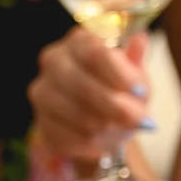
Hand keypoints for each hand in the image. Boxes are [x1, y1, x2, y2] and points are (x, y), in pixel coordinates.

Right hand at [28, 28, 152, 160]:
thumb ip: (135, 62)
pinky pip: (63, 133)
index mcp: (79, 41)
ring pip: (70, 110)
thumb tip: (140, 39)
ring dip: (100, 123)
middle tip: (134, 119)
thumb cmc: (119, 91)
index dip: (118, 74)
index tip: (139, 92)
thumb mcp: (135, 76)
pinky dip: (86, 140)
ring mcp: (42, 91)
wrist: (104, 122)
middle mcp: (54, 60)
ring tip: (119, 128)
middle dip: (110, 104)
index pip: (94, 53)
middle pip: (78, 82)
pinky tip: (101, 138)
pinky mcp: (41, 120)